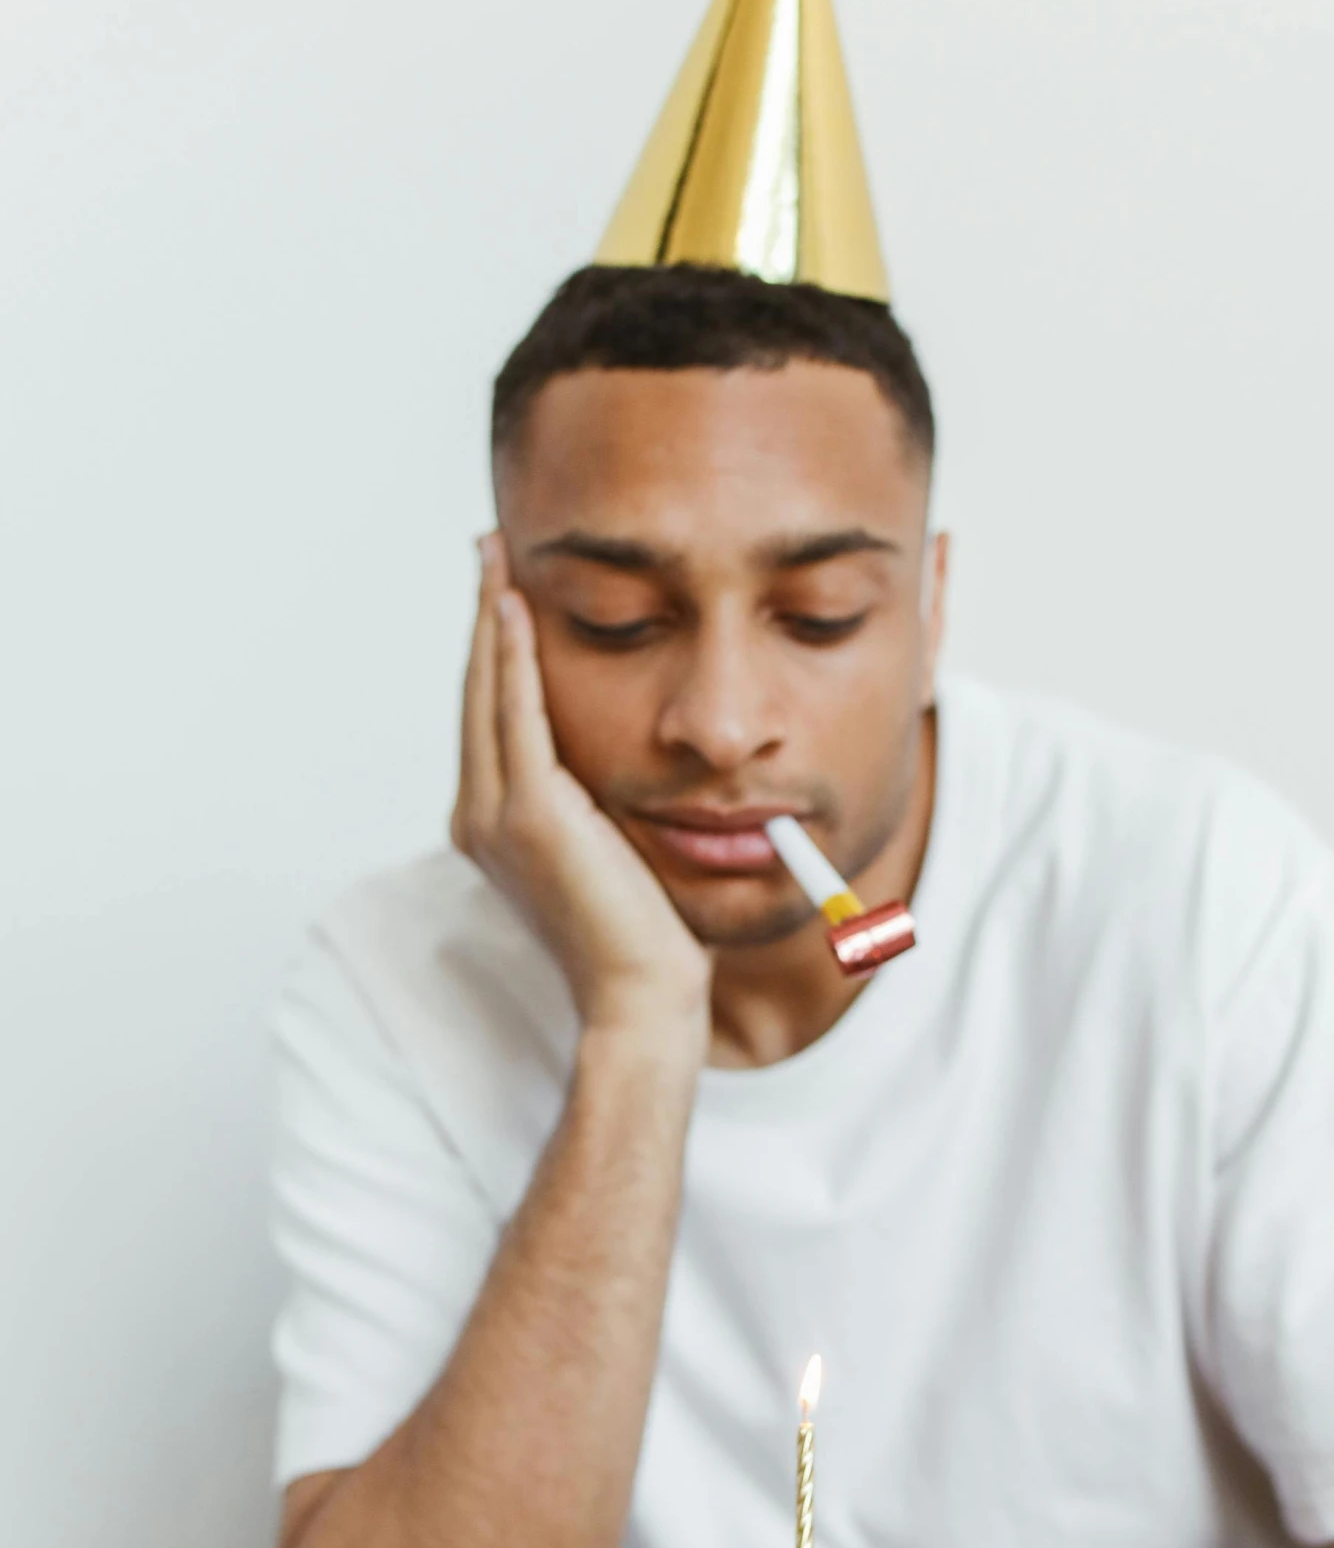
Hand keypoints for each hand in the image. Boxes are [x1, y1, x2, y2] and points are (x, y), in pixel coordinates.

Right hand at [452, 535, 709, 1039]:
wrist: (641, 997)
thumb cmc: (644, 940)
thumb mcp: (614, 854)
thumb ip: (598, 806)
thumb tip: (620, 769)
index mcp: (497, 828)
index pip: (492, 719)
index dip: (490, 652)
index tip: (500, 592)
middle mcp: (482, 819)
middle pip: (477, 695)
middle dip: (481, 618)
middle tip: (488, 549)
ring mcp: (499, 817)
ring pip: (488, 694)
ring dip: (489, 619)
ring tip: (494, 556)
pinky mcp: (532, 816)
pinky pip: (517, 715)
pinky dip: (509, 657)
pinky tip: (513, 607)